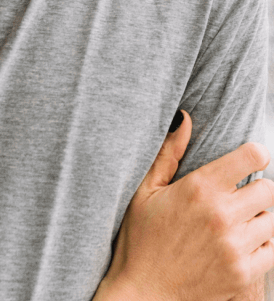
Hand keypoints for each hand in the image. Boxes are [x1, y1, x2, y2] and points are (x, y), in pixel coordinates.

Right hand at [93, 111, 273, 300]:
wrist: (143, 295)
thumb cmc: (139, 240)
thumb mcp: (145, 191)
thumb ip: (169, 153)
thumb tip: (184, 117)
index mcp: (199, 188)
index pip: (251, 157)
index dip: (255, 154)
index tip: (250, 160)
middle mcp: (222, 215)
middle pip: (269, 189)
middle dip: (257, 188)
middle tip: (240, 196)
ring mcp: (235, 247)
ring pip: (273, 219)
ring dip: (261, 217)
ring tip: (239, 222)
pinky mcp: (244, 275)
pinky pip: (272, 250)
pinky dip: (263, 245)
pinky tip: (242, 244)